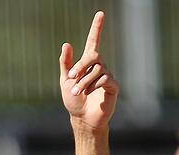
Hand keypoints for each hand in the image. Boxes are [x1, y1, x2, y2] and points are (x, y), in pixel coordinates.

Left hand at [59, 11, 118, 130]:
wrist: (82, 117)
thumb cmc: (73, 100)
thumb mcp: (65, 81)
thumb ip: (66, 63)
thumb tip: (66, 43)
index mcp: (87, 64)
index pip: (93, 42)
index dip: (96, 28)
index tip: (100, 14)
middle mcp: (99, 67)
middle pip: (94, 56)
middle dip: (81, 66)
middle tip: (71, 77)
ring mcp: (107, 75)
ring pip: (97, 70)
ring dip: (84, 81)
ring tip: (77, 92)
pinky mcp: (113, 86)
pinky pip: (104, 79)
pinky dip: (93, 86)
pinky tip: (88, 93)